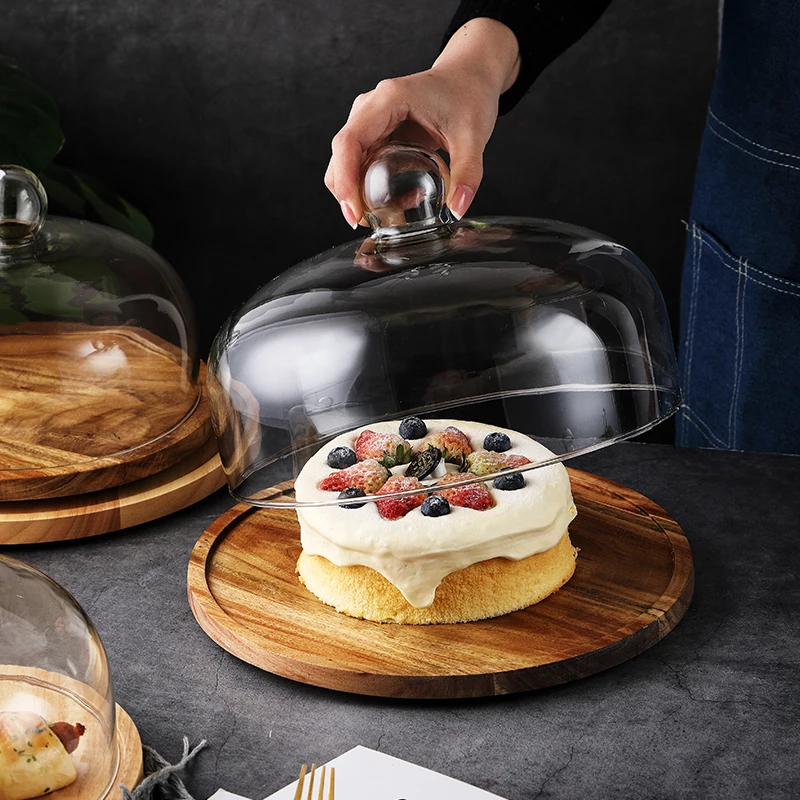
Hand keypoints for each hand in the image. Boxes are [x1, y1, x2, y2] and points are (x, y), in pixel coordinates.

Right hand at [325, 18, 520, 227]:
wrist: (469, 77)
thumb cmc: (468, 94)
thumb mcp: (474, 135)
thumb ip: (468, 173)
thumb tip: (458, 208)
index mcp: (388, 99)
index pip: (349, 141)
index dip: (345, 179)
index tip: (353, 211)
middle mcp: (370, 108)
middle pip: (341, 156)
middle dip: (346, 193)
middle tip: (364, 223)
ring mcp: (369, 121)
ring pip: (345, 163)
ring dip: (357, 192)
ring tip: (390, 212)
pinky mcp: (375, 134)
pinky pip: (360, 164)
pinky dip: (368, 187)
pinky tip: (395, 201)